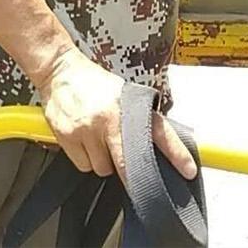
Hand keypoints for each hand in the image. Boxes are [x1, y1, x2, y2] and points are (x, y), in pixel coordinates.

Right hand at [33, 48, 197, 181]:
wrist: (58, 70)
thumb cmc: (93, 83)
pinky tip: (84, 142)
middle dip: (134, 175)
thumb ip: (140, 118)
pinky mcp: (67, 135)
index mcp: (130, 106)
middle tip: (135, 176)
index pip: (161, 134)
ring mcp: (87, 128)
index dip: (177, 155)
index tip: (188, 171)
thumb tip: (160, 145)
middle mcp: (110, 118)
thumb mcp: (124, 94)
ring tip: (99, 143)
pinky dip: (85, 159)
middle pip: (127, 164)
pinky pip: (83, 165)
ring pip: (103, 168)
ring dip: (104, 162)